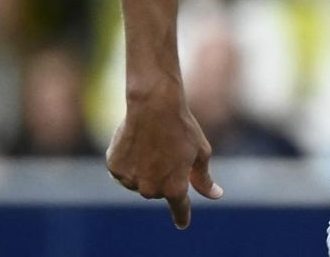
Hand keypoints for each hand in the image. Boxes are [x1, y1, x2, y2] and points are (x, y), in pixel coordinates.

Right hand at [105, 89, 222, 228]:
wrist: (154, 106)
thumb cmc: (182, 128)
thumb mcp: (201, 152)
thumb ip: (204, 179)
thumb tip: (215, 195)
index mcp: (174, 188)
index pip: (179, 208)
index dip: (182, 216)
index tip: (183, 223)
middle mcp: (151, 189)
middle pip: (159, 190)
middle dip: (165, 176)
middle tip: (169, 151)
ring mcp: (130, 181)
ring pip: (140, 181)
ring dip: (146, 169)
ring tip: (153, 143)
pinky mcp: (114, 168)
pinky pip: (124, 171)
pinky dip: (130, 161)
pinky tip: (137, 141)